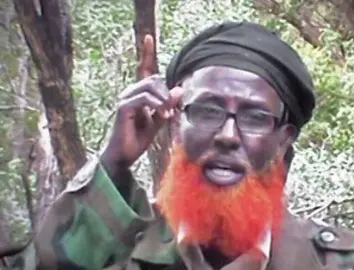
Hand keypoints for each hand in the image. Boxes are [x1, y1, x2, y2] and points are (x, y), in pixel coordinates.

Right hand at [101, 34, 182, 171]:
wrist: (124, 155)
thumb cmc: (139, 138)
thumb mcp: (159, 120)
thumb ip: (168, 104)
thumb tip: (180, 89)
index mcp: (139, 93)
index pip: (143, 69)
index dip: (146, 53)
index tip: (149, 37)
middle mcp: (130, 92)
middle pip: (154, 79)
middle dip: (167, 94)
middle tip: (170, 111)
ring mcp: (125, 98)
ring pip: (150, 86)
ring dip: (163, 100)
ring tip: (167, 115)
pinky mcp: (123, 107)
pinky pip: (144, 98)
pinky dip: (156, 105)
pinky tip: (161, 115)